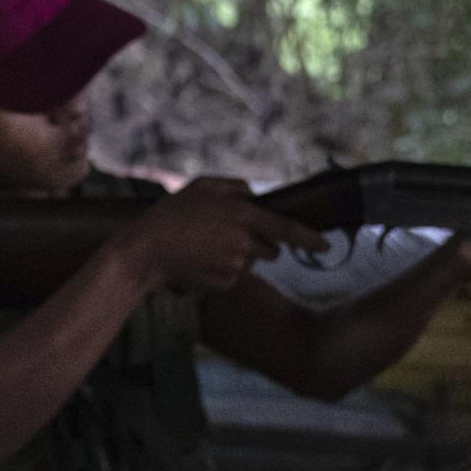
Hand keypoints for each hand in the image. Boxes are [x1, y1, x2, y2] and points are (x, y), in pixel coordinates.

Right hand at [108, 175, 326, 294]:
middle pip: (271, 250)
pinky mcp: (224, 284)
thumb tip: (255, 195)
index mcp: (242, 215)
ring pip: (250, 263)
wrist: (144, 251)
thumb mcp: (202, 186)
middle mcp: (243, 242)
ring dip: (237, 256)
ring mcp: (234, 266)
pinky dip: (221, 271)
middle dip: (261, 245)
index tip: (326, 246)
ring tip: (205, 247)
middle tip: (228, 236)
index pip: (287, 229)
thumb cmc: (171, 214)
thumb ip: (235, 187)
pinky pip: (233, 277)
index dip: (310, 239)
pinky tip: (199, 262)